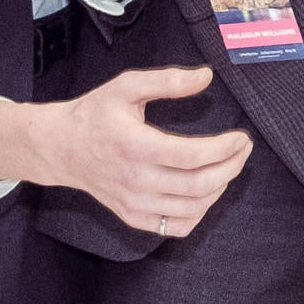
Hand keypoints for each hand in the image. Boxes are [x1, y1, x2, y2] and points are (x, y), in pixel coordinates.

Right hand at [0, 65, 251, 235]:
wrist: (61, 147)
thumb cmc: (95, 114)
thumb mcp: (126, 86)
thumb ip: (167, 80)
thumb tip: (206, 77)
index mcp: (135, 146)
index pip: (192, 156)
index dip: (225, 148)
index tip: (240, 137)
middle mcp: (135, 180)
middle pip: (198, 186)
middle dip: (231, 168)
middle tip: (242, 151)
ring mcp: (133, 204)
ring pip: (191, 209)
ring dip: (219, 189)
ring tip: (227, 167)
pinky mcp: (133, 217)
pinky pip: (175, 227)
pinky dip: (198, 213)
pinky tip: (205, 192)